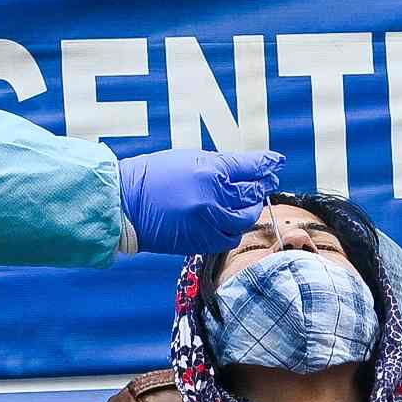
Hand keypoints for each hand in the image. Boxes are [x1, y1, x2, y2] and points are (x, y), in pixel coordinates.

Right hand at [118, 147, 281, 255]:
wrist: (124, 205)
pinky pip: (229, 238)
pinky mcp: (200, 242)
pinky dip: (233, 229)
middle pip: (251, 195)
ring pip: (244, 220)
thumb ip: (219, 166)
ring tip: (250, 202)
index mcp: (209, 172)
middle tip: (268, 181)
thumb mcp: (188, 160)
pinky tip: (231, 221)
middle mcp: (212, 199)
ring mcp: (207, 223)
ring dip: (250, 210)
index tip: (277, 162)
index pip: (248, 168)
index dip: (266, 164)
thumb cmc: (152, 177)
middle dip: (262, 187)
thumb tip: (247, 170)